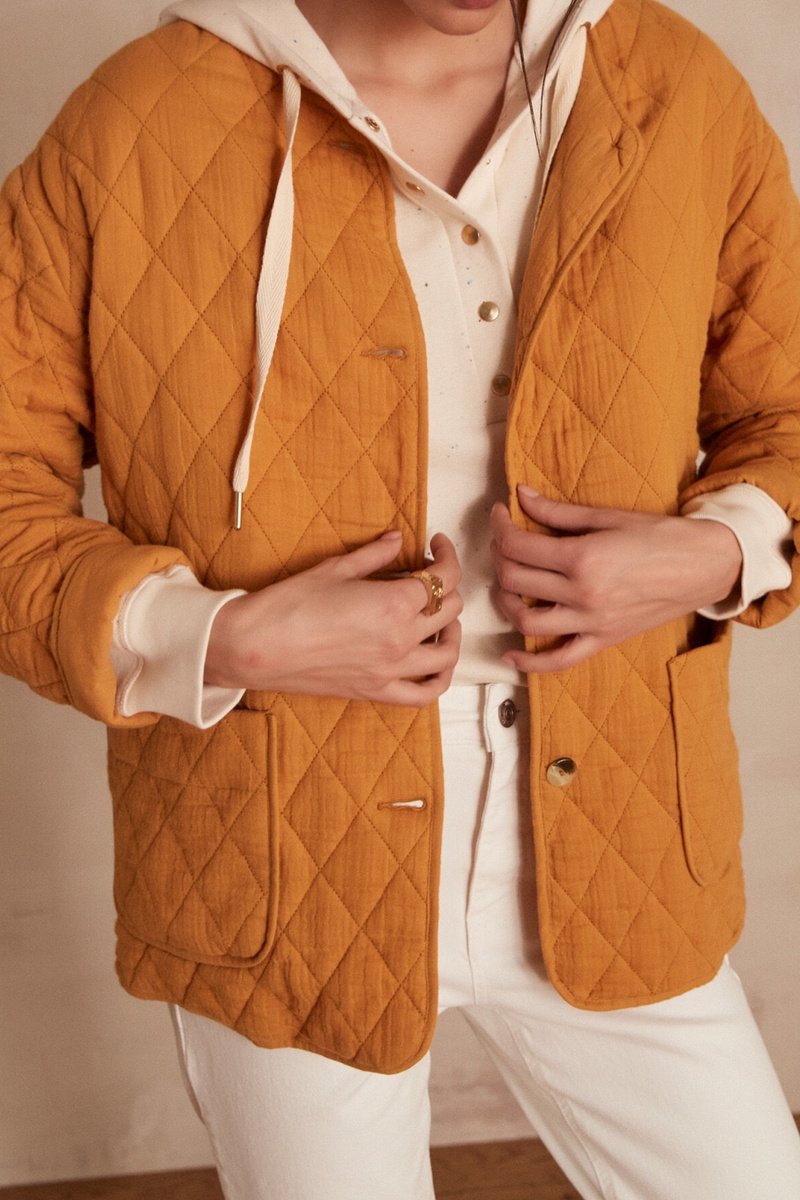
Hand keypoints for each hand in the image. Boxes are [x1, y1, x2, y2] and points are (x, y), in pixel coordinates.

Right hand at [205, 531, 461, 705]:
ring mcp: (392, 669)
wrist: (255, 646)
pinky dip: (440, 679)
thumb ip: (375, 554)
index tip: (437, 546)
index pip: (442, 577)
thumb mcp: (335, 569)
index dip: (447, 555)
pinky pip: (425, 693)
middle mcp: (401, 638)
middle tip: (429, 575)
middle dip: (446, 586)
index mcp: (394, 603)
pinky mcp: (376, 691)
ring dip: (452, 631)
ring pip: (447, 653)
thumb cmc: (289, 604)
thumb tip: (398, 538)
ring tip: (441, 617)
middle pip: (449, 610)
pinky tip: (436, 663)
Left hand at [490, 486, 742, 672]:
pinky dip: (531, 662)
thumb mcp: (608, 516)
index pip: (518, 546)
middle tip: (504, 542)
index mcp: (582, 558)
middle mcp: (583, 594)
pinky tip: (511, 655)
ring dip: (506, 602)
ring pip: (526, 620)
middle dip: (500, 558)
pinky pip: (559, 660)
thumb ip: (558, 511)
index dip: (500, 527)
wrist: (705, 565)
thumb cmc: (661, 537)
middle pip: (515, 580)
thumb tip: (521, 496)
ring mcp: (592, 622)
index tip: (500, 514)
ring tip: (507, 584)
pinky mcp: (603, 640)